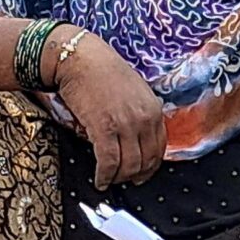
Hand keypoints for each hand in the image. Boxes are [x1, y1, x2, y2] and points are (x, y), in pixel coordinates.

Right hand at [52, 30, 165, 188]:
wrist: (80, 59)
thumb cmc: (102, 72)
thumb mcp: (134, 91)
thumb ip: (141, 114)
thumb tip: (137, 139)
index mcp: (153, 109)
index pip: (159, 148)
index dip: (150, 167)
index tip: (141, 174)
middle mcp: (144, 119)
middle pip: (146, 161)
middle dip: (134, 175)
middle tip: (123, 180)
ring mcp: (125, 125)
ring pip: (129, 165)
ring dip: (118, 178)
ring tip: (109, 179)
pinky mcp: (104, 129)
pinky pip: (109, 162)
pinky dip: (104, 175)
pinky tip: (99, 179)